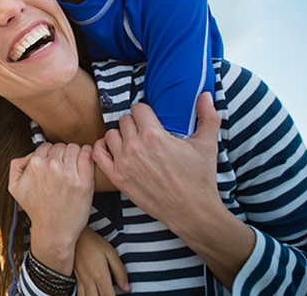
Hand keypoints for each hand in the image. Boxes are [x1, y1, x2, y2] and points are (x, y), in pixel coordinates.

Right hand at [8, 142, 94, 273]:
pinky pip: (88, 155)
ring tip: (73, 167)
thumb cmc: (36, 209)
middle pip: (61, 146)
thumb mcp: (14, 187)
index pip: (46, 146)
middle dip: (62, 155)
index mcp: (35, 165)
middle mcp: (51, 167)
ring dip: (74, 154)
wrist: (54, 231)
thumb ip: (16, 165)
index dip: (49, 155)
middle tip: (63, 168)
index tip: (53, 165)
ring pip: (74, 148)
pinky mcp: (84, 182)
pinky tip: (85, 160)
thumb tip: (30, 153)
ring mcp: (69, 174)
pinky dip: (87, 154)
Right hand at [74, 227, 129, 294]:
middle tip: (109, 295)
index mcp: (100, 276)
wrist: (75, 236)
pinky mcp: (75, 278)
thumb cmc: (94, 242)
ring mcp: (80, 280)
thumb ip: (120, 272)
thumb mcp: (111, 254)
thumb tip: (127, 288)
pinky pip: (77, 293)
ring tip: (99, 295)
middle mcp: (88, 281)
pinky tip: (89, 294)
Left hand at [92, 93, 222, 230]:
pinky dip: (103, 148)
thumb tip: (206, 94)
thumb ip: (208, 116)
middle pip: (124, 120)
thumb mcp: (207, 144)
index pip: (138, 109)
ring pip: (111, 134)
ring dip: (121, 135)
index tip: (152, 121)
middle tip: (146, 133)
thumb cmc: (200, 178)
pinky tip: (114, 149)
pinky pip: (98, 154)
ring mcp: (123, 163)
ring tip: (133, 142)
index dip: (147, 113)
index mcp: (154, 136)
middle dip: (135, 124)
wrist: (192, 211)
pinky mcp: (117, 178)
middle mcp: (135, 147)